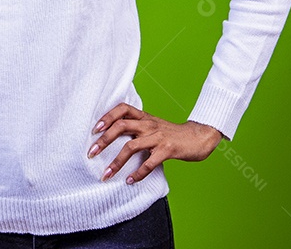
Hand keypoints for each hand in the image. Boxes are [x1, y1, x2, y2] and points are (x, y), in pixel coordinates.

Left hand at [86, 103, 222, 184]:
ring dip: (116, 162)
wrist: (198, 137)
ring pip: (131, 146)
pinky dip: (138, 173)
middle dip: (104, 140)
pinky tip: (130, 180)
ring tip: (106, 174)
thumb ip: (136, 126)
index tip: (94, 129)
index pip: (122, 109)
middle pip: (121, 126)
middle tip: (91, 153)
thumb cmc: (172, 133)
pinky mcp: (167, 149)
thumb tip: (113, 134)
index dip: (106, 117)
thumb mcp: (153, 125)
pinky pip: (149, 162)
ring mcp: (158, 137)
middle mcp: (149, 124)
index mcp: (144, 117)